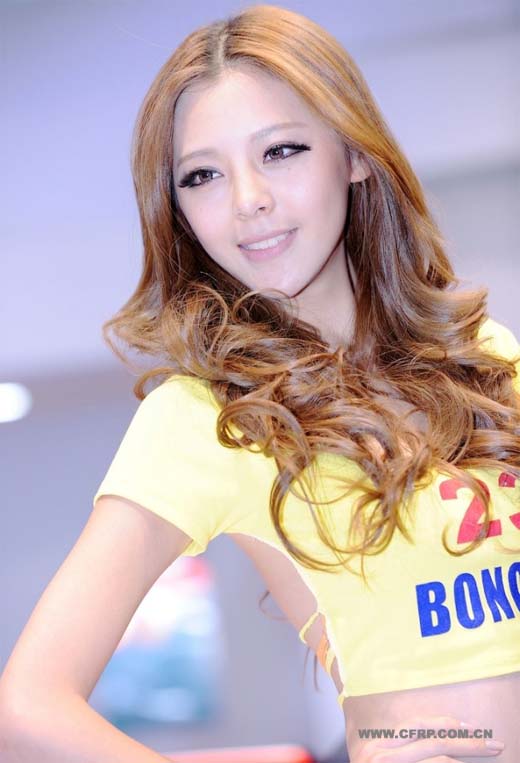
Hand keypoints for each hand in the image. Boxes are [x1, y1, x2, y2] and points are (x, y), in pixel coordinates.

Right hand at [350, 715, 504, 760]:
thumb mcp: (375, 758)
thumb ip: (393, 746)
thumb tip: (430, 740)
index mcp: (376, 743)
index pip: (418, 726)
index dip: (446, 724)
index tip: (469, 727)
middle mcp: (381, 755)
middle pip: (433, 741)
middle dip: (468, 742)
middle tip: (493, 743)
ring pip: (436, 759)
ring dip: (461, 758)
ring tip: (484, 753)